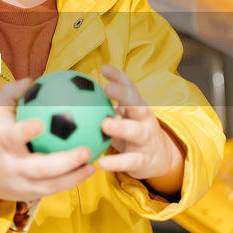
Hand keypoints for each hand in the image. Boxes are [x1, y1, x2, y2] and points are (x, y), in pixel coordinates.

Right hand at [0, 78, 96, 211]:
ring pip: (49, 185)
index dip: (26, 131)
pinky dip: (71, 182)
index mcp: (1, 143)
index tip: (41, 123)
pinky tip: (88, 171)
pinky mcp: (28, 195)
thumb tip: (33, 79)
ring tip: (93, 166)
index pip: (13, 137)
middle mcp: (11, 166)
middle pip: (38, 168)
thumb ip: (11, 94)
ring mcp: (19, 184)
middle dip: (64, 162)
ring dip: (73, 177)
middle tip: (86, 150)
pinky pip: (53, 190)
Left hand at [97, 65, 183, 190]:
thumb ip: (102, 107)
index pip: (130, 88)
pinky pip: (130, 161)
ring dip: (121, 127)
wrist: (160, 159)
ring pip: (136, 131)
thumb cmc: (131, 134)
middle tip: (107, 88)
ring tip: (105, 125)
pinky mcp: (143, 160)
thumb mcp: (122, 118)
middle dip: (123, 94)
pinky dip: (117, 162)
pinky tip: (102, 163)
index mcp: (137, 107)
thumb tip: (72, 94)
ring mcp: (146, 139)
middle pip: (137, 104)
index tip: (104, 68)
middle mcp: (144, 120)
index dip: (119, 77)